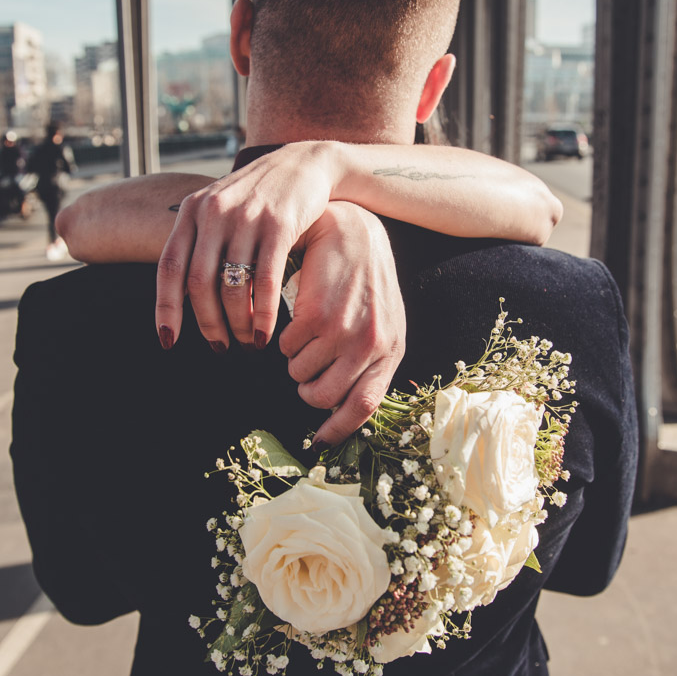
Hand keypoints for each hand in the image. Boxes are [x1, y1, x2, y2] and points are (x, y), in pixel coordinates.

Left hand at [156, 143, 340, 350]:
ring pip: (231, 286)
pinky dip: (262, 314)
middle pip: (198, 282)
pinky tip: (265, 334)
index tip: (168, 340)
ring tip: (245, 342)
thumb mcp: (221, 207)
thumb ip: (200, 241)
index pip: (169, 266)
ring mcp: (246, 217)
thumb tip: (181, 297)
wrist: (305, 164)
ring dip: (237, 324)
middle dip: (206, 324)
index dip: (165, 308)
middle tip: (219, 347)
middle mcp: (214, 211)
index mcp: (193, 209)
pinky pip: (265, 281)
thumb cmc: (260, 196)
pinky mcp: (279, 225)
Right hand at [278, 202, 404, 445]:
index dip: (339, 429)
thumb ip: (369, 363)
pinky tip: (298, 318)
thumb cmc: (365, 283)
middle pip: (325, 397)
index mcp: (391, 351)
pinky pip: (286, 348)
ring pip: (300, 374)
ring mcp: (343, 331)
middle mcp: (371, 345)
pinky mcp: (316, 315)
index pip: (364, 406)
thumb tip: (340, 410)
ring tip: (305, 336)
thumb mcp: (381, 323)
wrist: (352, 233)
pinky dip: (284, 339)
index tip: (319, 442)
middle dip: (308, 391)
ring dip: (295, 362)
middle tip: (305, 375)